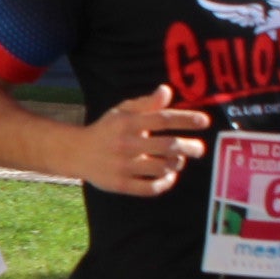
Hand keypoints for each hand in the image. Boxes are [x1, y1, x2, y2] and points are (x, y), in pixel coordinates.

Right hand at [77, 85, 208, 195]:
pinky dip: (165, 183)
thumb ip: (146, 103)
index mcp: (126, 123)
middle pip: (167, 146)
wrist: (75, 152)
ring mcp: (122, 166)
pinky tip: (169, 177)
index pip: (162, 119)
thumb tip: (167, 90)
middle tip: (199, 149)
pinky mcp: (119, 184)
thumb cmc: (106, 129)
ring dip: (177, 164)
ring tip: (179, 161)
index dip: (186, 119)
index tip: (204, 122)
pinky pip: (150, 188)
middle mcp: (125, 144)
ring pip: (161, 167)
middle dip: (189, 147)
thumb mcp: (121, 111)